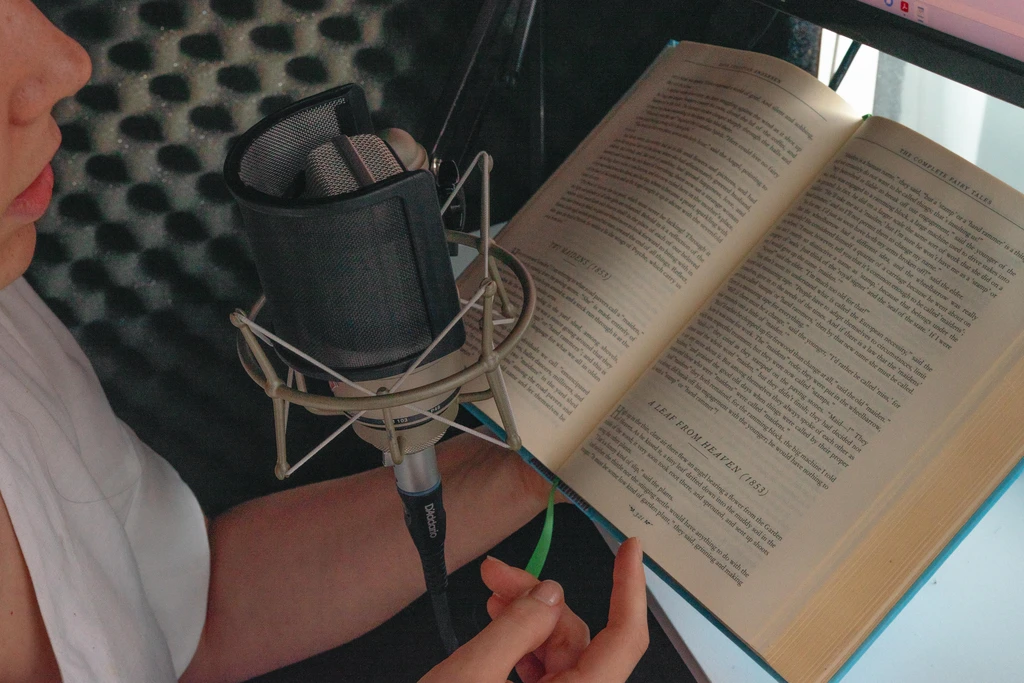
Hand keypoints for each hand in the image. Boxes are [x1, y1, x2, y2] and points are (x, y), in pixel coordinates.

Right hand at [419, 537, 647, 682]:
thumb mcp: (469, 678)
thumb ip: (515, 629)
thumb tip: (548, 593)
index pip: (624, 639)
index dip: (629, 588)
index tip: (630, 550)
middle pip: (581, 642)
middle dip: (540, 602)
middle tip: (497, 575)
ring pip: (562, 659)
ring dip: (527, 624)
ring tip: (491, 599)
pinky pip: (548, 681)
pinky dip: (523, 651)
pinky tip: (498, 631)